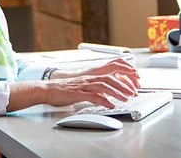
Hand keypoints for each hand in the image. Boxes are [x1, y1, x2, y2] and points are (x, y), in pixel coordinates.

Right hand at [8, 71, 139, 111]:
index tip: (132, 85)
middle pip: (109, 79)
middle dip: (124, 85)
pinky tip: (110, 105)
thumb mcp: (81, 88)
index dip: (122, 79)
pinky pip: (93, 96)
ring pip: (103, 85)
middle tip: (134, 93)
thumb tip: (105, 96)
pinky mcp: (77, 93)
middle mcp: (87, 79)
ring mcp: (82, 85)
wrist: (46, 90)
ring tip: (126, 98)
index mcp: (89, 77)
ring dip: (117, 92)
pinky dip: (103, 100)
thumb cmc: (62, 91)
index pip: (109, 75)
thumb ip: (92, 91)